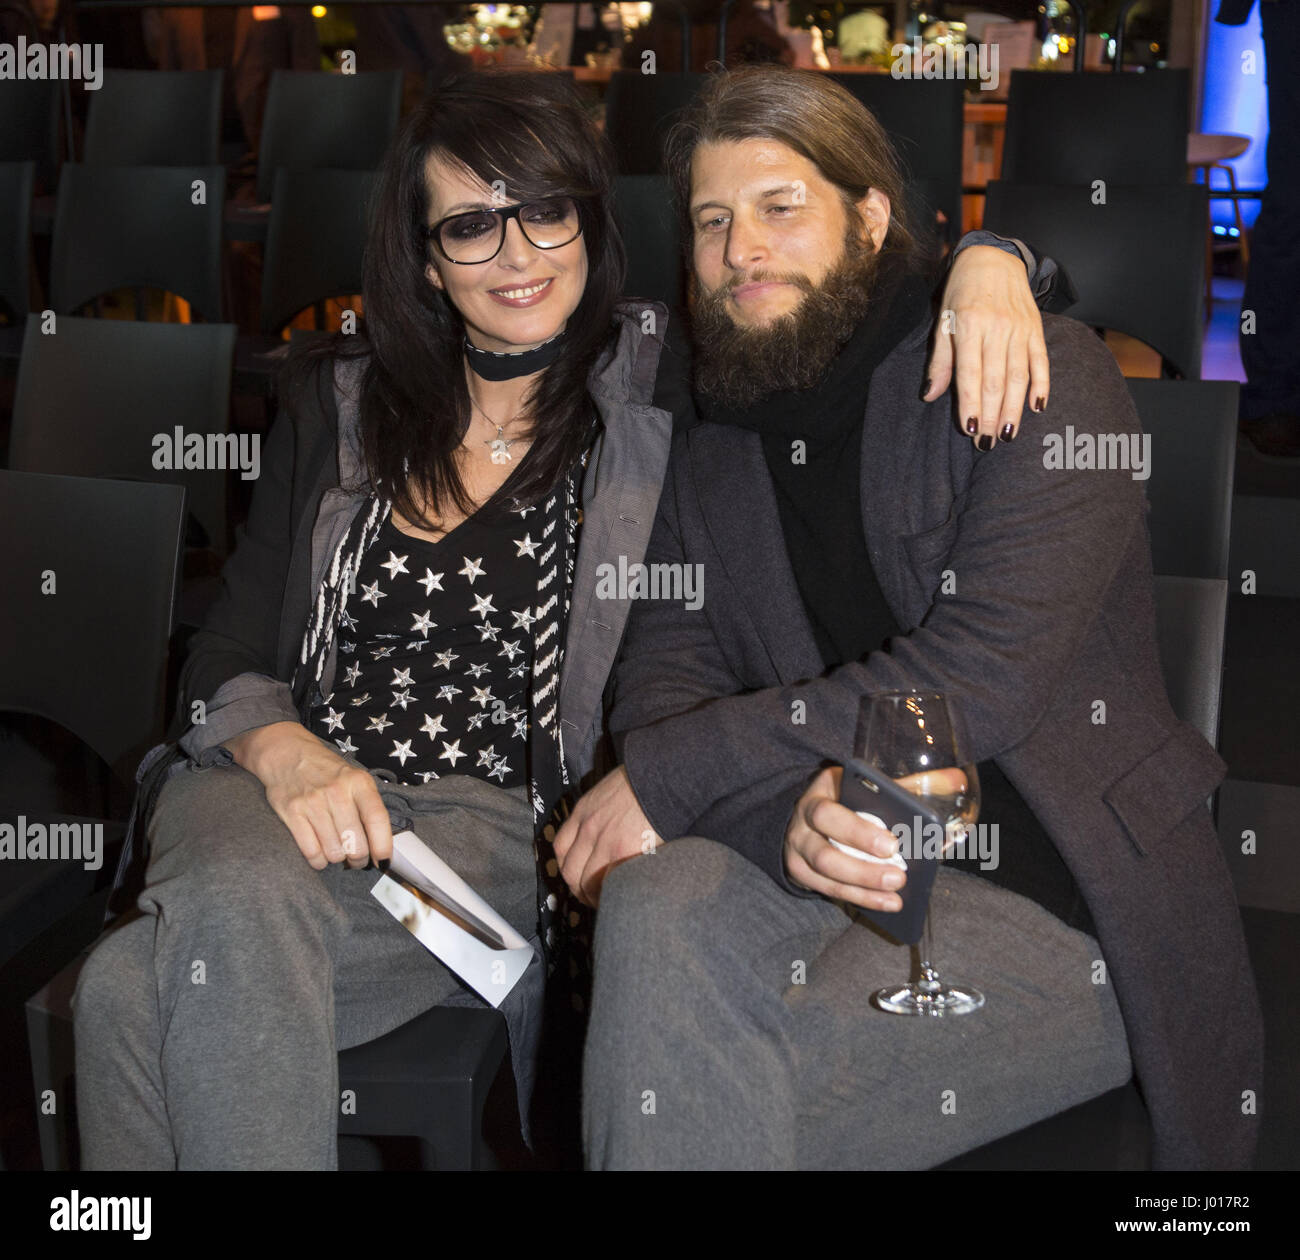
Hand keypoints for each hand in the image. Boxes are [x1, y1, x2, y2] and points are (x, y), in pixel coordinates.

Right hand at [224, 722, 392, 870]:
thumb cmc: (326, 771)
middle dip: (359, 859)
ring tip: (338, 852)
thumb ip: (367, 806)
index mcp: (358, 782)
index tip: (384, 861)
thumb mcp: (354, 778)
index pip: (377, 819)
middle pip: (355, 843)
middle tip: (357, 859)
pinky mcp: (292, 812)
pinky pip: (311, 852)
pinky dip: (318, 861)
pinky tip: (321, 855)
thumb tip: (380, 846)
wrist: (287, 752)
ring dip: (338, 859)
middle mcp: (337, 791)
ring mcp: (313, 802)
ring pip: (334, 851)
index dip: (383, 846)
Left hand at [552, 766, 661, 906]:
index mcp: (584, 810)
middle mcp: (588, 828)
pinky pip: (608, 884)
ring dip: (594, 897)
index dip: (569, 867)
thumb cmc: (648, 779)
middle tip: (592, 896)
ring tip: (608, 901)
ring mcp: (604, 843)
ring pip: (586, 883)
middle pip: (569, 871)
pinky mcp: (623, 853)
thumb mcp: (613, 788)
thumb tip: (610, 825)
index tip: (578, 876)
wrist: (667, 776)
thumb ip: (604, 808)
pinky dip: (611, 895)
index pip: (561, 847)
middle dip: (578, 889)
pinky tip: (622, 897)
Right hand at [784, 766, 906, 911]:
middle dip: (862, 868)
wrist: (808, 813)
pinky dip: (859, 898)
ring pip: (826, 875)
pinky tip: (886, 903)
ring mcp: (798, 850)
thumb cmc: (847, 796)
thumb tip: (956, 779)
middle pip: (824, 851)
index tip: (893, 844)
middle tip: (899, 876)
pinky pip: (829, 890)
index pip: (829, 813)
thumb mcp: (868, 784)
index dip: (858, 832)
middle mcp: (803, 822)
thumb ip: (908, 785)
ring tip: (896, 895)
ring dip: (863, 887)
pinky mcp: (801, 873)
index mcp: (821, 792)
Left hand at [924, 244, 1050, 447]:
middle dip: (992, 415)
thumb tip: (930, 396)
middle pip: (996, 380)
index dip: (971, 404)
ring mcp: (1019, 329)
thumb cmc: (961, 294)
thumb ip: (940, 361)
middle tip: (988, 443)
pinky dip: (1041, 384)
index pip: (970, 373)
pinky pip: (1041, 361)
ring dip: (1014, 409)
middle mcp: (997, 328)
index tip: (971, 430)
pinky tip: (1037, 407)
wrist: (994, 259)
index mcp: (969, 327)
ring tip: (1008, 435)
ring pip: (1019, 376)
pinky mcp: (1036, 329)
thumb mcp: (943, 322)